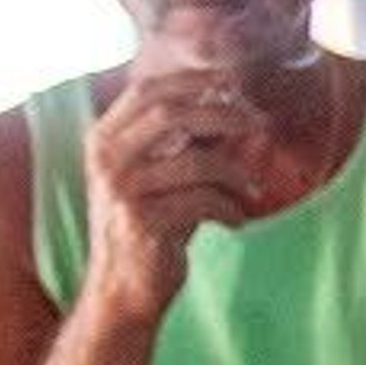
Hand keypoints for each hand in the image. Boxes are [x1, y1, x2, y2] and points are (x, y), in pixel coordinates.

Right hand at [84, 69, 268, 317]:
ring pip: (196, 161)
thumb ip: (189, 140)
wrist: (124, 284)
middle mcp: (105, 158)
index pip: (146, 90)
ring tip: (252, 191)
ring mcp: (121, 190)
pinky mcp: (142, 222)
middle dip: (224, 114)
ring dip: (237, 174)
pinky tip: (237, 221)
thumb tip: (235, 102)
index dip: (191, 79)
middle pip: (171, 114)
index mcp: (104, 138)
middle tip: (261, 123)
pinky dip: (231, 209)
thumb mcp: (166, 173)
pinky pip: (204, 201)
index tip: (232, 81)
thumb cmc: (154, 223)